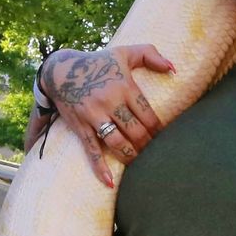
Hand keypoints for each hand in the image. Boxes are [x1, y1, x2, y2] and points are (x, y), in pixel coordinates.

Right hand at [39, 44, 175, 187]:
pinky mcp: (80, 127)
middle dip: (148, 145)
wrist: (61, 71)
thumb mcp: (125, 52)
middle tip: (156, 154)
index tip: (164, 138)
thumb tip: (174, 69)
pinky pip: (92, 150)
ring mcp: (94, 116)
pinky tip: (110, 182)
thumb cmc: (98, 63)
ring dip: (131, 156)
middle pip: (136, 131)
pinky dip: (100, 168)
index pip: (148, 114)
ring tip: (140, 164)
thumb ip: (151, 55)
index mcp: (124, 87)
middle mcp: (110, 102)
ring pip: (117, 142)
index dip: (158, 130)